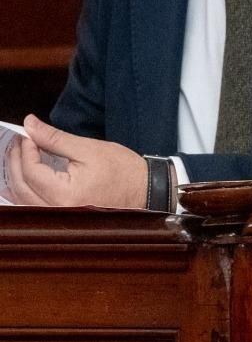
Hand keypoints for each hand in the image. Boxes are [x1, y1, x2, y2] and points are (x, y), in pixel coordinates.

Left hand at [4, 115, 146, 208]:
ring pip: (21, 198)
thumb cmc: (123, 170)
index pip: (31, 170)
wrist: (145, 190)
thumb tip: (30, 125)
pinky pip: (30, 204)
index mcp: (65, 194)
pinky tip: (24, 176)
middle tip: (21, 141)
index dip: (25, 149)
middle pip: (20, 185)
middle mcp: (57, 210)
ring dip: (16, 175)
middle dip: (16, 160)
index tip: (28, 134)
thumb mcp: (89, 148)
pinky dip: (24, 189)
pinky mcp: (61, 216)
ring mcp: (58, 216)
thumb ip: (55, 138)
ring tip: (20, 155)